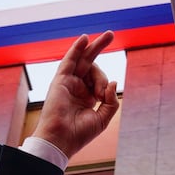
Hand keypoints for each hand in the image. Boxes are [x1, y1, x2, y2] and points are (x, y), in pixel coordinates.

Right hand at [32, 32, 119, 158]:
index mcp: (86, 97)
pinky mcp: (61, 81)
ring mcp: (68, 83)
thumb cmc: (79, 134)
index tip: (102, 95)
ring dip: (95, 48)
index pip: (99, 80)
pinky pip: (69, 61)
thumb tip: (113, 82)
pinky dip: (76, 49)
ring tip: (108, 36)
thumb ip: (111, 101)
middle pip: (90, 64)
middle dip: (100, 48)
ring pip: (82, 60)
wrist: (61, 140)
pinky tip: (85, 38)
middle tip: (110, 33)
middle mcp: (76, 88)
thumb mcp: (102, 118)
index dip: (104, 84)